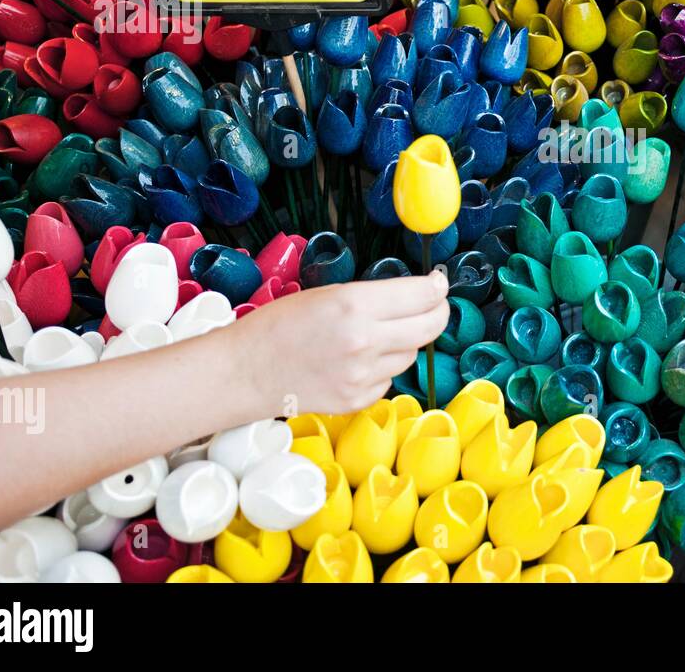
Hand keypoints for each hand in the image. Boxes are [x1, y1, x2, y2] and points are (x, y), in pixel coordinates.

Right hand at [231, 272, 449, 415]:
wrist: (246, 372)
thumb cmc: (279, 326)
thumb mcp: (327, 294)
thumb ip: (374, 297)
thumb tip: (418, 295)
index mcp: (354, 306)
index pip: (421, 295)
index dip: (436, 288)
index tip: (438, 284)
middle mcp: (364, 341)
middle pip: (429, 327)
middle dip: (438, 313)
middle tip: (435, 305)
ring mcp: (363, 375)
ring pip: (411, 354)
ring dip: (405, 342)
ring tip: (375, 335)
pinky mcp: (358, 400)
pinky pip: (390, 378)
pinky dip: (383, 368)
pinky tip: (357, 361)